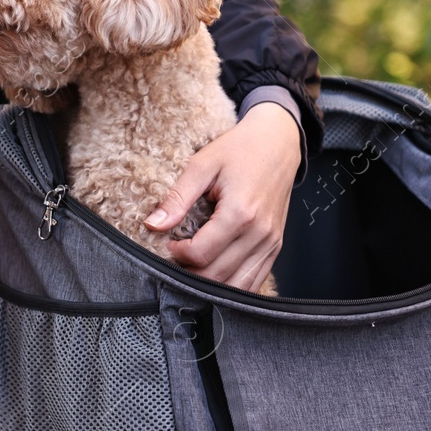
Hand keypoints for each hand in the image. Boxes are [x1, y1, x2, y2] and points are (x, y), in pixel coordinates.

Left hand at [142, 103, 301, 292]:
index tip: (168, 243)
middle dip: (189, 275)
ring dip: (209, 287)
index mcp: (240, 213)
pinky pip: (254, 282)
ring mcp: (271, 244)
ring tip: (192, 269)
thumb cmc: (239, 150)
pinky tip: (213, 276)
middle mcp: (260, 234)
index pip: (201, 254)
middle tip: (175, 260)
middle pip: (217, 277)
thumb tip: (152, 225)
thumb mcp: (202, 165)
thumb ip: (177, 198)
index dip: (177, 255)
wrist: (278, 143)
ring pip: (236, 288)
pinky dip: (231, 287)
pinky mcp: (276, 248)